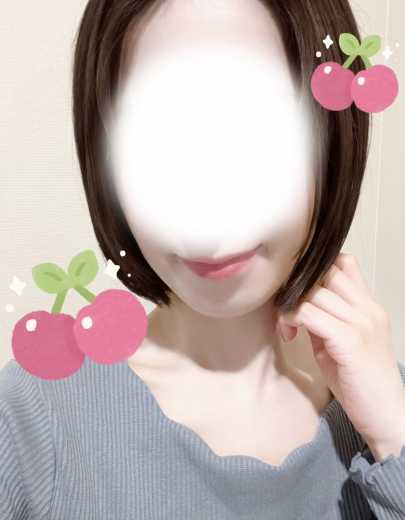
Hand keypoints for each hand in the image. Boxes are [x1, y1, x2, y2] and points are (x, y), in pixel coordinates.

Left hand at [276, 253, 404, 449]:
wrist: (387, 416)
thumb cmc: (362, 383)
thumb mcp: (344, 343)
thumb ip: (325, 320)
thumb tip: (297, 305)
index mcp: (369, 306)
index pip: (343, 263)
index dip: (314, 271)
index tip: (297, 293)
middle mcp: (368, 309)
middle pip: (324, 272)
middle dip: (298, 286)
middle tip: (285, 309)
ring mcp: (361, 323)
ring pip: (312, 291)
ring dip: (290, 305)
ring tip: (286, 327)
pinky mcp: (350, 340)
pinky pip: (309, 314)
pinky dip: (291, 318)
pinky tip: (289, 335)